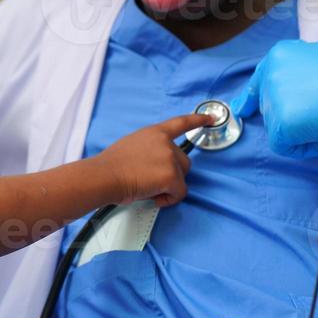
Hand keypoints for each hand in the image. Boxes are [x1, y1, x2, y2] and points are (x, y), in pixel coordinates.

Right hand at [96, 113, 214, 208]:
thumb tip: (153, 166)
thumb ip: (149, 149)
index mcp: (154, 132)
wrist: (106, 175)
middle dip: (172, 174)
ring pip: (181, 178)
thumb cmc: (111, 165)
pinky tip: (154, 198)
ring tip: (149, 190)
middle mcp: (166, 143)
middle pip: (184, 161)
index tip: (211, 118)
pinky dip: (168, 199)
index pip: (180, 123)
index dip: (197, 120)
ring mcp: (170, 159)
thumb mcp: (132, 145)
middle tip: (152, 181)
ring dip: (169, 187)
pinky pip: (179, 193)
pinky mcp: (171, 176)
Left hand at [232, 39, 317, 159]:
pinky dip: (307, 148)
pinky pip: (285, 147)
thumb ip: (302, 71)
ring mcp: (275, 97)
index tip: (244, 109)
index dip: (252, 98)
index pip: (258, 80)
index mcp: (280, 54)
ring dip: (303, 132)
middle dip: (294, 118)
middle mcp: (271, 72)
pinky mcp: (282, 122)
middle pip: (270, 108)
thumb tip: (293, 92)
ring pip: (278, 129)